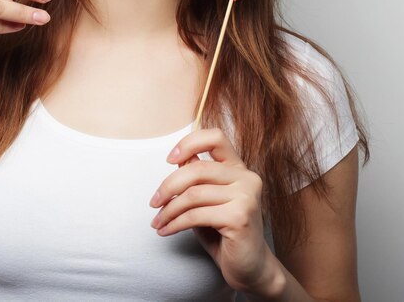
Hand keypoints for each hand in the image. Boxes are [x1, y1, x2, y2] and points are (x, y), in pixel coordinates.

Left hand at [149, 128, 276, 293]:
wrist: (249, 267)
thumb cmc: (223, 231)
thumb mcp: (206, 200)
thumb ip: (196, 178)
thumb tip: (177, 159)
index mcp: (238, 167)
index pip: (215, 137)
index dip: (189, 143)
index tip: (169, 159)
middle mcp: (246, 177)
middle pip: (197, 169)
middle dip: (168, 186)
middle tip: (153, 203)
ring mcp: (246, 196)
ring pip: (193, 194)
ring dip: (169, 210)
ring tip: (158, 221)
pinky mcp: (240, 217)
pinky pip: (196, 215)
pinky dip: (175, 224)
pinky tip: (166, 230)